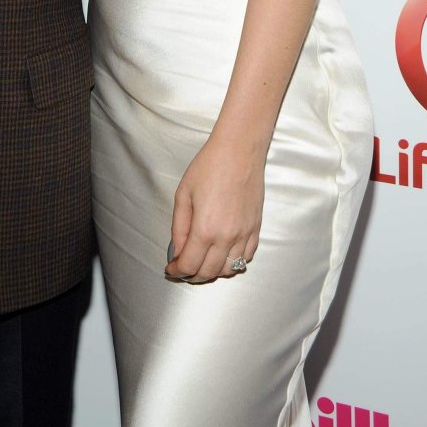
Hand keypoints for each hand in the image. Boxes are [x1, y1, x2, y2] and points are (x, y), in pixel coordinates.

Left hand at [164, 139, 263, 282]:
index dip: (176, 271)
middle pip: (209, 272)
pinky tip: (223, 254)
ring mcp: (244, 234)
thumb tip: (177, 251)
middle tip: (182, 268)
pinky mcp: (256, 229)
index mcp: (205, 229)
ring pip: (229, 270)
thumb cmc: (209, 166)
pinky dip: (234, 263)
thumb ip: (178, 227)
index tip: (170, 268)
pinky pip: (247, 258)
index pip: (189, 265)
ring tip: (201, 262)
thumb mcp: (183, 194)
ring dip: (213, 272)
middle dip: (192, 275)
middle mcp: (227, 237)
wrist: (239, 151)